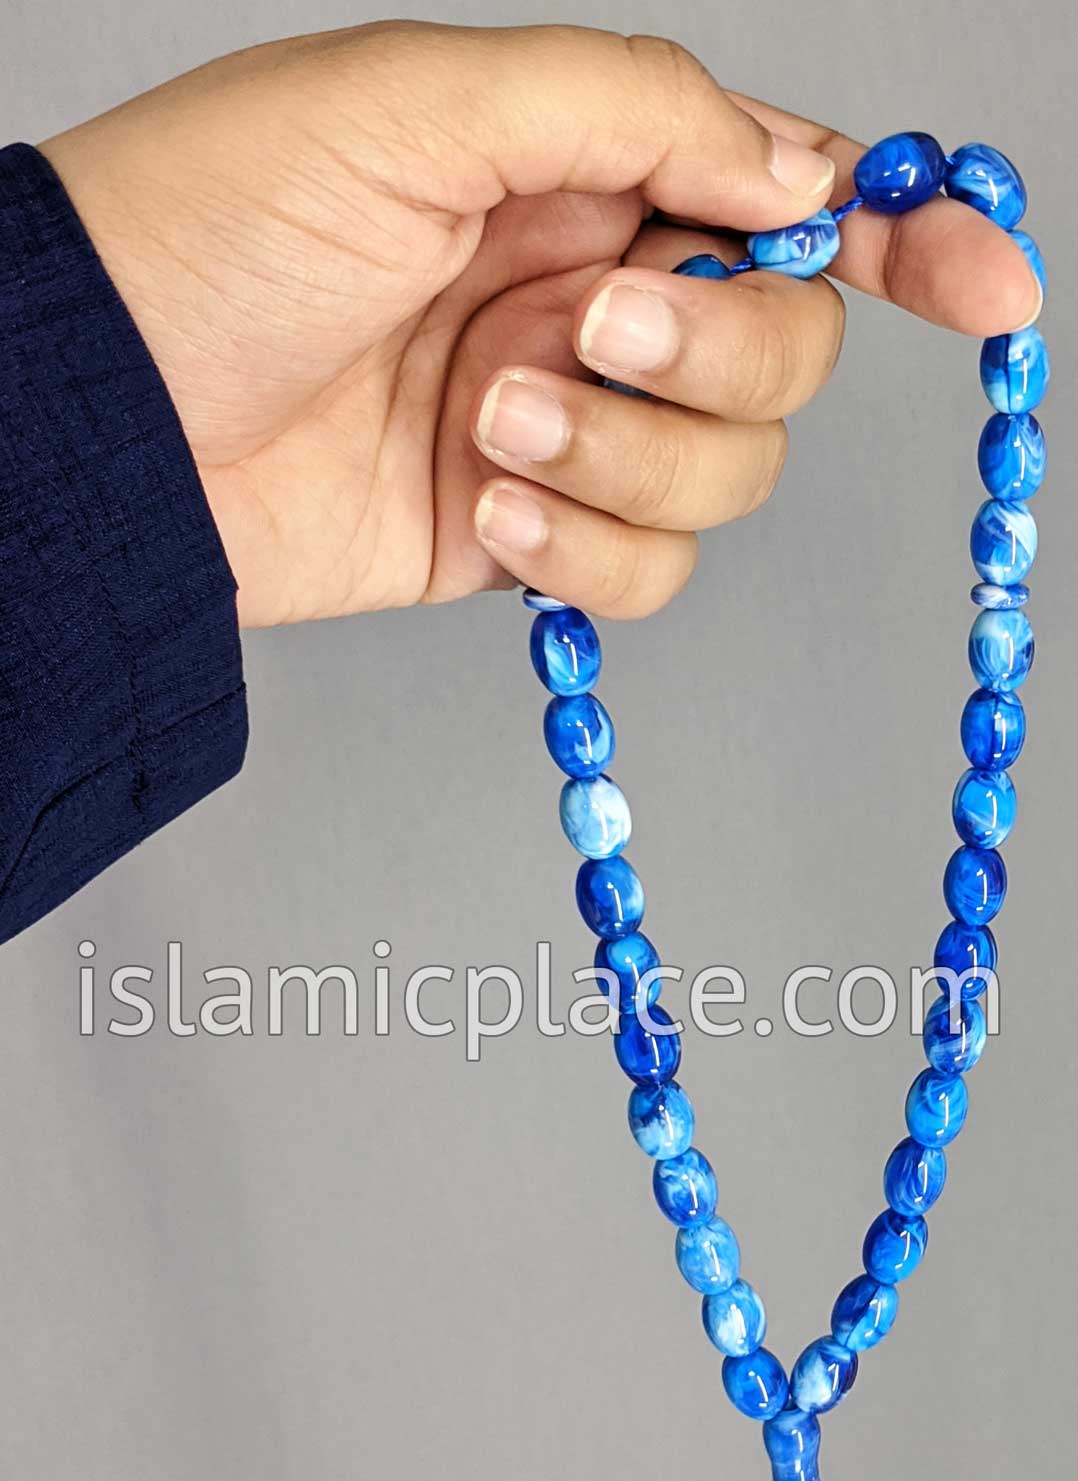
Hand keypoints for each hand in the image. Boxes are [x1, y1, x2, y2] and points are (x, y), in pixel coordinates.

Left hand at [42, 23, 1040, 627]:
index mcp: (580, 170)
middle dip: (709, 358)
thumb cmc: (215, 227)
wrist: (95, 415)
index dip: (907, 237)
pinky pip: (640, 575)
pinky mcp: (515, 543)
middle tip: (584, 334)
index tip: (989, 288)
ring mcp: (557, 430)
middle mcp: (588, 297)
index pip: (790, 199)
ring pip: (724, 481)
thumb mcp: (419, 104)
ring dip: (622, 461)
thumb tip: (797, 164)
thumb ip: (632, 110)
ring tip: (482, 427)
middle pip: (785, 356)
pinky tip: (478, 514)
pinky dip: (580, 556)